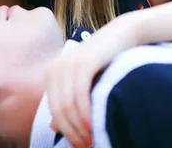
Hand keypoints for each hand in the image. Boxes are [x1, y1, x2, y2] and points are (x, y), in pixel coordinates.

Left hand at [44, 15, 137, 147]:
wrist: (121, 35)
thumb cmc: (104, 61)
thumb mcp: (83, 82)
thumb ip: (68, 101)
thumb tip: (53, 126)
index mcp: (50, 73)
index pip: (53, 109)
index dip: (64, 130)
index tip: (77, 145)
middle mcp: (54, 68)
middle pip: (58, 110)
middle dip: (70, 132)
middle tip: (84, 146)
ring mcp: (66, 64)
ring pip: (67, 104)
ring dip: (77, 126)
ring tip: (90, 140)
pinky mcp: (82, 62)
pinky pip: (79, 94)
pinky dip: (84, 112)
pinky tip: (90, 125)